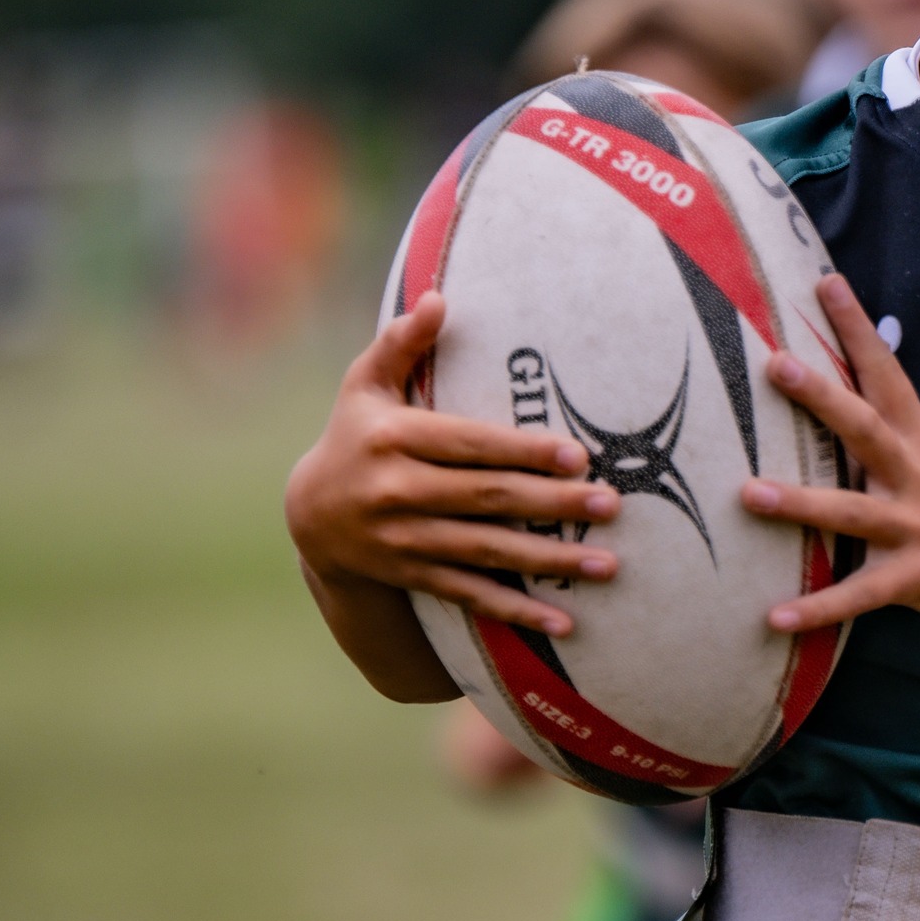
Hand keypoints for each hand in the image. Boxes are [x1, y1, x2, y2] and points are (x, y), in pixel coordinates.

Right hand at [283, 292, 619, 636]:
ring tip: (606, 564)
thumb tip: (439, 298)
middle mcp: (396, 492)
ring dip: (549, 560)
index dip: (523, 451)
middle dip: (553, 504)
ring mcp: (404, 540)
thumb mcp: (365, 385)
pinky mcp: (413, 575)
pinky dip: (516, 611)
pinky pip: (471, 595)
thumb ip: (402, 344)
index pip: (469, 445)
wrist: (308, 516)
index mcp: (392, 439)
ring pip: (486, 551)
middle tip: (611, 504)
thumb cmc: (356, 435)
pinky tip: (564, 622)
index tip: (577, 454)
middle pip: (487, 498)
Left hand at [740, 275, 919, 632]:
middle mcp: (917, 475)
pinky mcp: (917, 577)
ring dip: (801, 504)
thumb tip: (868, 391)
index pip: (887, 372)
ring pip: (852, 511)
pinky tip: (775, 617)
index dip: (856, 327)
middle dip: (821, 396)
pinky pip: (860, 595)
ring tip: (749, 494)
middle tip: (776, 364)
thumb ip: (908, 430)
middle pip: (864, 428)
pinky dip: (819, 608)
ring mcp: (917, 527)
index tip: (825, 282)